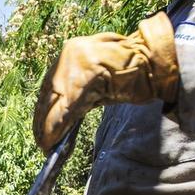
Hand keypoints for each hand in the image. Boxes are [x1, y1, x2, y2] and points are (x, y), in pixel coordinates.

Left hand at [33, 12, 178, 152]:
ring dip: (48, 126)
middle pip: (48, 93)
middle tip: (41, 140)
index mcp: (72, 51)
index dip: (43, 108)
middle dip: (42, 119)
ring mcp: (78, 62)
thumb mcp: (99, 80)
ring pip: (55, 101)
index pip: (51, 85)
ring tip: (45, 144)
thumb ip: (80, 92)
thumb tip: (62, 116)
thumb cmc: (133, 73)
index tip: (39, 126)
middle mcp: (70, 53)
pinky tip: (53, 140)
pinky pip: (67, 106)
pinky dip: (59, 125)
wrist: (156, 61)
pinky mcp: (87, 75)